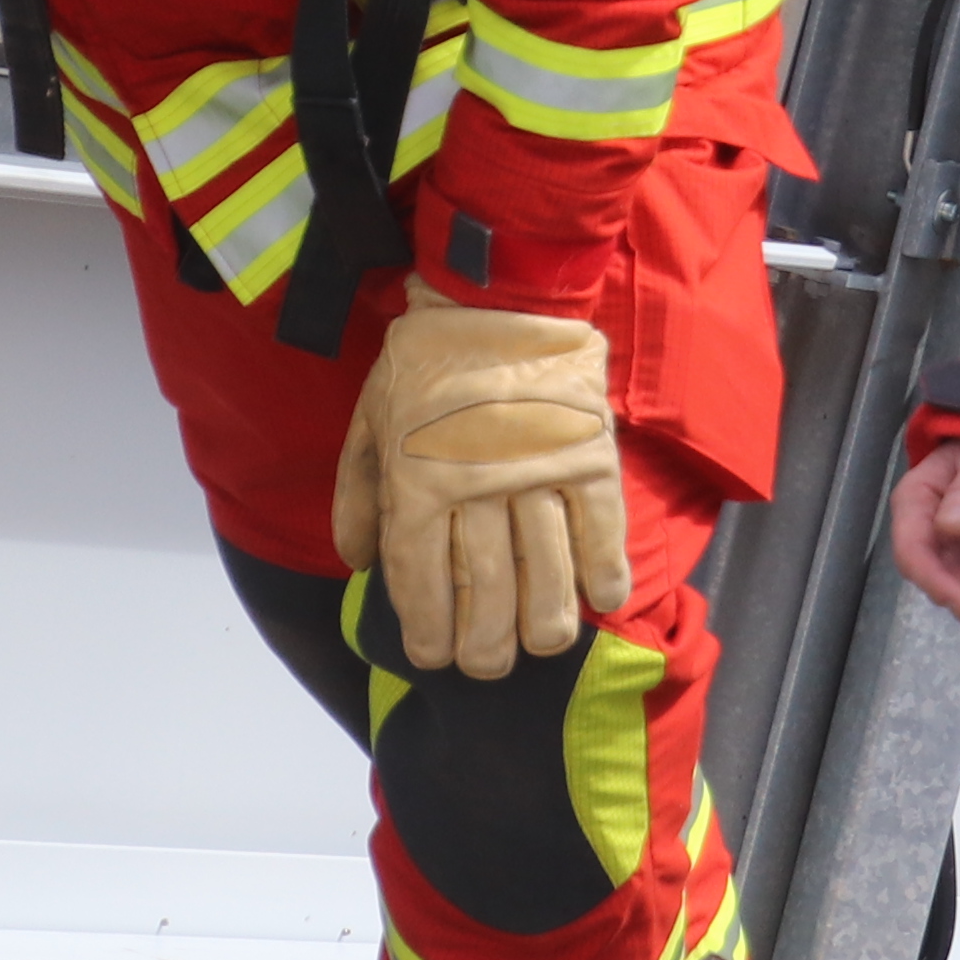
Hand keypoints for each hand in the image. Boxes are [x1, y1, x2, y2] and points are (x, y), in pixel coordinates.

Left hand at [336, 284, 631, 670]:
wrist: (497, 294)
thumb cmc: (425, 359)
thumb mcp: (369, 417)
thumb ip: (358, 492)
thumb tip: (356, 561)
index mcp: (417, 481)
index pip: (422, 581)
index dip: (427, 630)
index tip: (432, 656)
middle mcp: (477, 487)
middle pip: (487, 593)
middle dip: (484, 645)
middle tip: (486, 666)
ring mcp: (537, 473)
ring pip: (547, 573)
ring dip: (544, 623)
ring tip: (539, 646)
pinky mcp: (588, 455)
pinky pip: (601, 528)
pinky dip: (603, 571)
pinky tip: (600, 601)